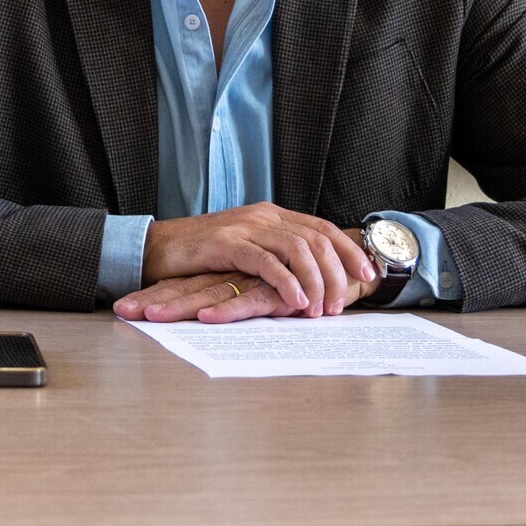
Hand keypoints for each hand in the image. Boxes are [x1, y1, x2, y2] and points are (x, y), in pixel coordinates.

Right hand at [136, 205, 377, 317]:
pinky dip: (286, 282)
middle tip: (341, 304)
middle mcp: (263, 216)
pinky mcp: (226, 243)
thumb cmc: (202, 257)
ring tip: (320, 309)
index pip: (322, 228)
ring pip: (296, 248)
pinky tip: (296, 302)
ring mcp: (245, 227)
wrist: (157, 247)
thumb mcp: (246, 251)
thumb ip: (275, 258)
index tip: (368, 274)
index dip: (349, 250)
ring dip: (315, 281)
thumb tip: (310, 283)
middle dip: (337, 272)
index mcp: (272, 215)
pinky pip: (265, 262)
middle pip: (316, 239)